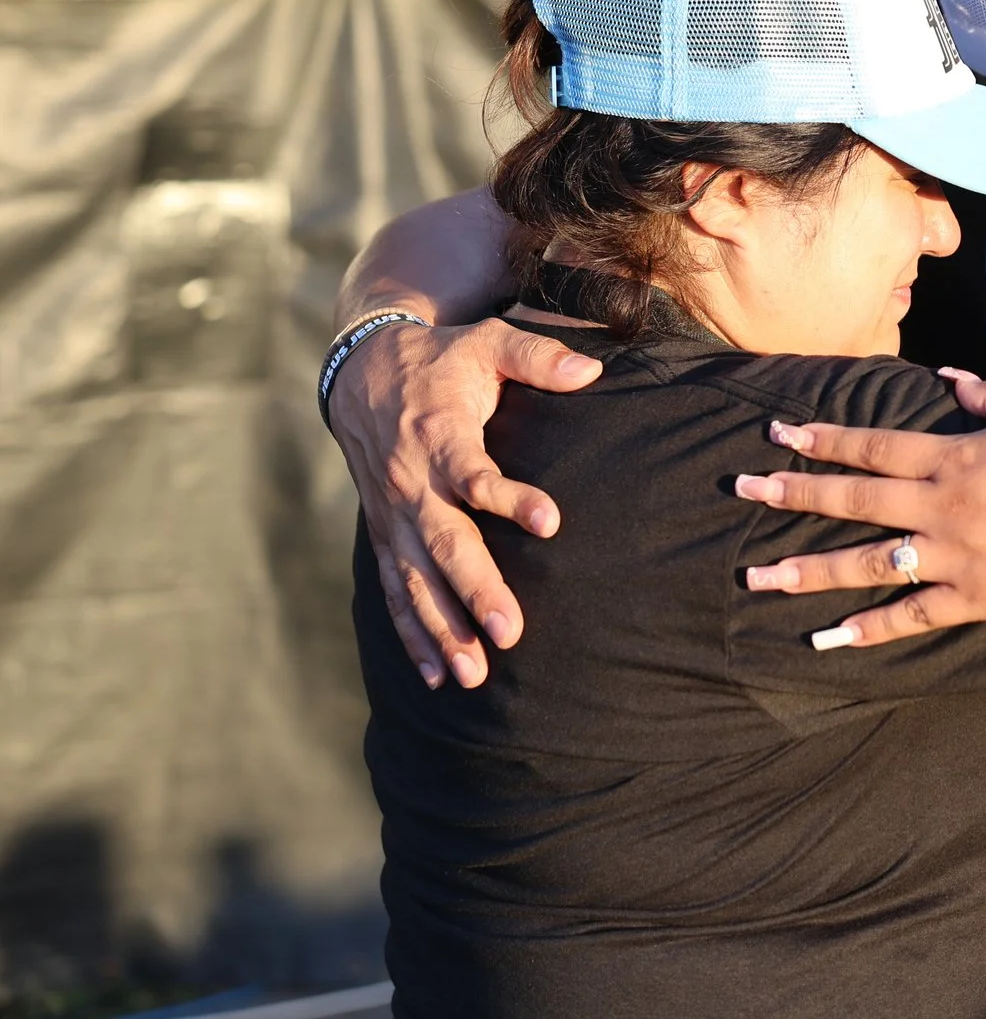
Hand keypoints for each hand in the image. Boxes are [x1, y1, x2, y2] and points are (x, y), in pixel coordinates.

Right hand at [330, 318, 598, 687]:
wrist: (360, 370)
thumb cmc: (442, 361)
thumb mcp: (487, 343)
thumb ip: (536, 355)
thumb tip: (592, 370)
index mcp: (439, 436)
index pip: (475, 474)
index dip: (510, 497)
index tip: (551, 521)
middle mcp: (411, 483)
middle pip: (443, 543)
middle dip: (475, 590)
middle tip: (511, 632)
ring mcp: (392, 515)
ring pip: (415, 580)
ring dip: (443, 628)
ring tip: (474, 675)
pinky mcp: (383, 535)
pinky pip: (393, 591)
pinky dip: (412, 635)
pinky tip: (437, 675)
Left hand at [736, 383, 985, 646]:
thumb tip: (948, 381)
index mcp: (954, 457)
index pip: (874, 446)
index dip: (824, 439)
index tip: (779, 434)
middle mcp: (941, 506)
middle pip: (855, 499)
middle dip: (795, 492)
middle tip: (742, 490)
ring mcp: (953, 556)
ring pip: (868, 563)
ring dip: (810, 569)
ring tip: (760, 577)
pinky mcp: (974, 598)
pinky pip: (913, 615)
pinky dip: (871, 628)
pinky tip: (830, 639)